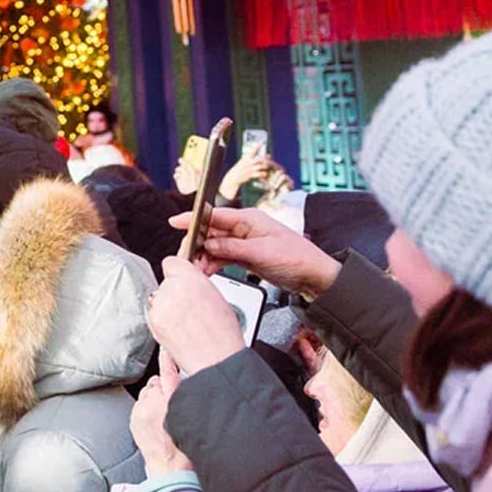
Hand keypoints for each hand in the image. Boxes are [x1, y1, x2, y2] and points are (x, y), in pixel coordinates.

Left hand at [129, 352, 192, 474]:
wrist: (169, 470)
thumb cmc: (187, 450)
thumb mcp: (193, 420)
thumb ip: (187, 398)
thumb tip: (183, 382)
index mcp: (172, 404)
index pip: (169, 374)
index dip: (167, 359)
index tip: (165, 348)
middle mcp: (155, 405)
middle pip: (156, 382)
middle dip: (163, 387)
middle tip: (171, 403)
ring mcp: (141, 412)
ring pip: (147, 392)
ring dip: (153, 397)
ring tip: (163, 414)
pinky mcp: (134, 418)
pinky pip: (140, 404)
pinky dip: (146, 407)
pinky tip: (155, 420)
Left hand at [148, 258, 246, 374]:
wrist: (217, 360)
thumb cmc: (223, 334)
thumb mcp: (216, 297)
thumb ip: (197, 284)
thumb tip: (188, 282)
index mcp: (191, 278)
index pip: (172, 262)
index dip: (177, 272)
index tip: (180, 279)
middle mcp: (172, 288)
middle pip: (166, 283)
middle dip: (174, 294)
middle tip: (189, 310)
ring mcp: (160, 304)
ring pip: (159, 300)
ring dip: (167, 308)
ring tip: (186, 325)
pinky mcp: (153, 320)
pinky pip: (155, 315)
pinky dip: (163, 322)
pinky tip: (178, 332)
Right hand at [169, 206, 340, 297]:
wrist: (315, 276)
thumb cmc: (296, 258)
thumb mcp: (262, 253)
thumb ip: (233, 248)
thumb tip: (208, 245)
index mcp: (249, 219)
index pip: (214, 216)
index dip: (193, 219)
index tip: (176, 222)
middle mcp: (244, 228)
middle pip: (211, 232)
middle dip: (197, 244)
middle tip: (187, 258)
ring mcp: (244, 242)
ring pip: (215, 246)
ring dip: (204, 257)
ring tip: (196, 270)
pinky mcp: (246, 256)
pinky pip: (223, 257)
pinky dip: (213, 264)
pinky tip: (206, 272)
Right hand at [217, 150, 270, 200]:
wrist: (233, 177)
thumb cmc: (239, 169)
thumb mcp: (243, 161)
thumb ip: (250, 158)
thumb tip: (255, 154)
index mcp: (245, 158)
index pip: (251, 152)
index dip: (255, 147)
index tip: (260, 143)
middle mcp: (247, 163)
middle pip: (259, 159)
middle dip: (266, 159)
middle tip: (270, 159)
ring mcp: (249, 169)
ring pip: (260, 167)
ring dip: (266, 167)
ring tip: (269, 168)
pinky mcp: (250, 175)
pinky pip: (259, 174)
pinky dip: (263, 174)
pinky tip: (265, 175)